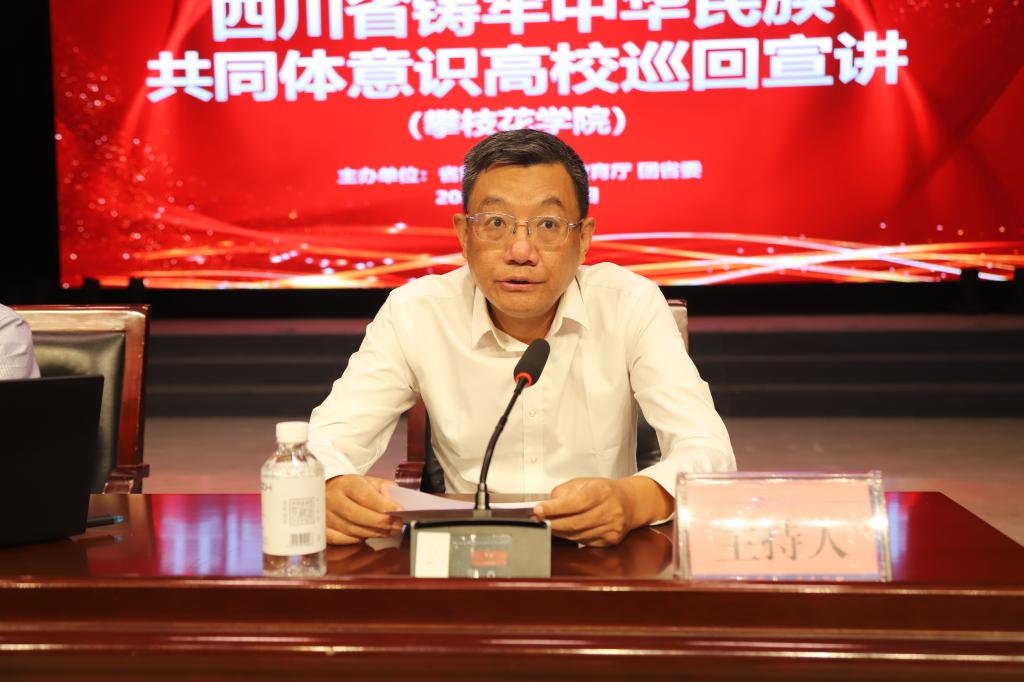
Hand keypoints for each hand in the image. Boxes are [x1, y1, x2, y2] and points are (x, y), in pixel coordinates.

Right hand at [325, 475, 403, 544]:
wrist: (328, 491)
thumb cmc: (352, 488)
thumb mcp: (369, 482)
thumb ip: (385, 489)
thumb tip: (395, 502)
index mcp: (346, 484)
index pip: (365, 496)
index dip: (383, 505)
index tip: (400, 511)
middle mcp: (333, 499)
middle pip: (357, 515)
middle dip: (381, 523)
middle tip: (397, 525)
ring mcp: (325, 516)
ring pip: (352, 530)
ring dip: (374, 533)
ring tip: (388, 531)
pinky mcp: (323, 530)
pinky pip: (342, 539)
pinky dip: (358, 539)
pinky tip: (368, 535)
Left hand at [533, 476, 672, 546]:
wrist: (630, 502)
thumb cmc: (602, 491)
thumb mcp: (583, 483)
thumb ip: (563, 493)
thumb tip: (545, 507)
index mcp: (602, 492)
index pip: (575, 502)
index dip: (555, 508)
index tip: (538, 510)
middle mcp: (610, 510)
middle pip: (575, 523)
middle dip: (552, 523)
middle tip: (538, 521)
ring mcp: (612, 527)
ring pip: (578, 535)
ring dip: (560, 532)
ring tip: (549, 525)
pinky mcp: (611, 540)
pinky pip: (585, 542)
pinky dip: (572, 537)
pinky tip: (566, 531)